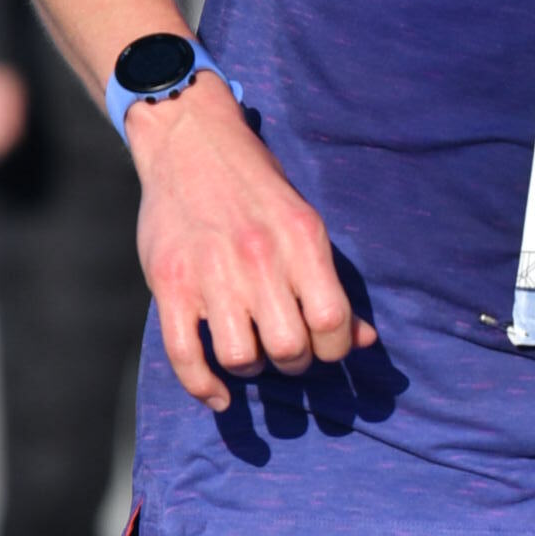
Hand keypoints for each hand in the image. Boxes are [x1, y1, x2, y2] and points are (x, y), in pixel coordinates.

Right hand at [126, 78, 376, 409]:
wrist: (191, 141)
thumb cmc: (256, 188)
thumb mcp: (305, 224)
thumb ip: (331, 283)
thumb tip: (365, 341)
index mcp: (301, 240)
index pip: (332, 322)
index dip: (335, 349)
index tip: (324, 345)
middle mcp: (258, 256)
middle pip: (290, 348)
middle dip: (294, 361)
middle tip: (286, 347)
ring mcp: (209, 271)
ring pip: (240, 357)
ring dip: (250, 368)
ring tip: (251, 350)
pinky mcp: (169, 282)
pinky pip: (185, 354)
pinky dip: (203, 386)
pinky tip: (219, 394)